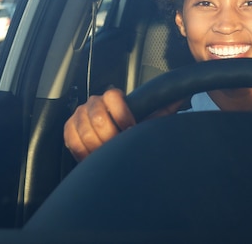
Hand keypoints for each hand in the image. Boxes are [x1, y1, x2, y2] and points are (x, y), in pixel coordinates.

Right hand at [64, 88, 182, 161]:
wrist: (115, 147)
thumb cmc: (134, 133)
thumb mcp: (150, 120)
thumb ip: (164, 107)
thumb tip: (182, 95)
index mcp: (113, 98)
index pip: (112, 96)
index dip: (122, 113)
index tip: (131, 128)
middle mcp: (94, 103)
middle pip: (97, 115)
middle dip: (110, 135)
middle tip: (118, 147)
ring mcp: (79, 115)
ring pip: (84, 128)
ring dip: (96, 145)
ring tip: (107, 154)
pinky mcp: (69, 130)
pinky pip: (71, 138)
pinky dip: (82, 150)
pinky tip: (93, 156)